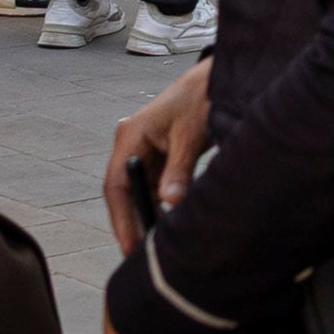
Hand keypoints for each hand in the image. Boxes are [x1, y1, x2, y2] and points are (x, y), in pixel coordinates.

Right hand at [105, 62, 217, 252]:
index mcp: (130, 135)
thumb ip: (179, 169)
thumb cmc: (201, 97)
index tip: (130, 246)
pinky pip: (155, 184)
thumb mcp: (191, 135)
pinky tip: (171, 223)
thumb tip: (170, 203)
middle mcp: (131, 143)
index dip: (122, 219)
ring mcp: (144, 149)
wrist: (216, 77)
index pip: (117, 185)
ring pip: (140, 190)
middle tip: (142, 256)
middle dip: (133, 222)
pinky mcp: (159, 154)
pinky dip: (161, 203)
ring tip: (158, 245)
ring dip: (148, 214)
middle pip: (125, 191)